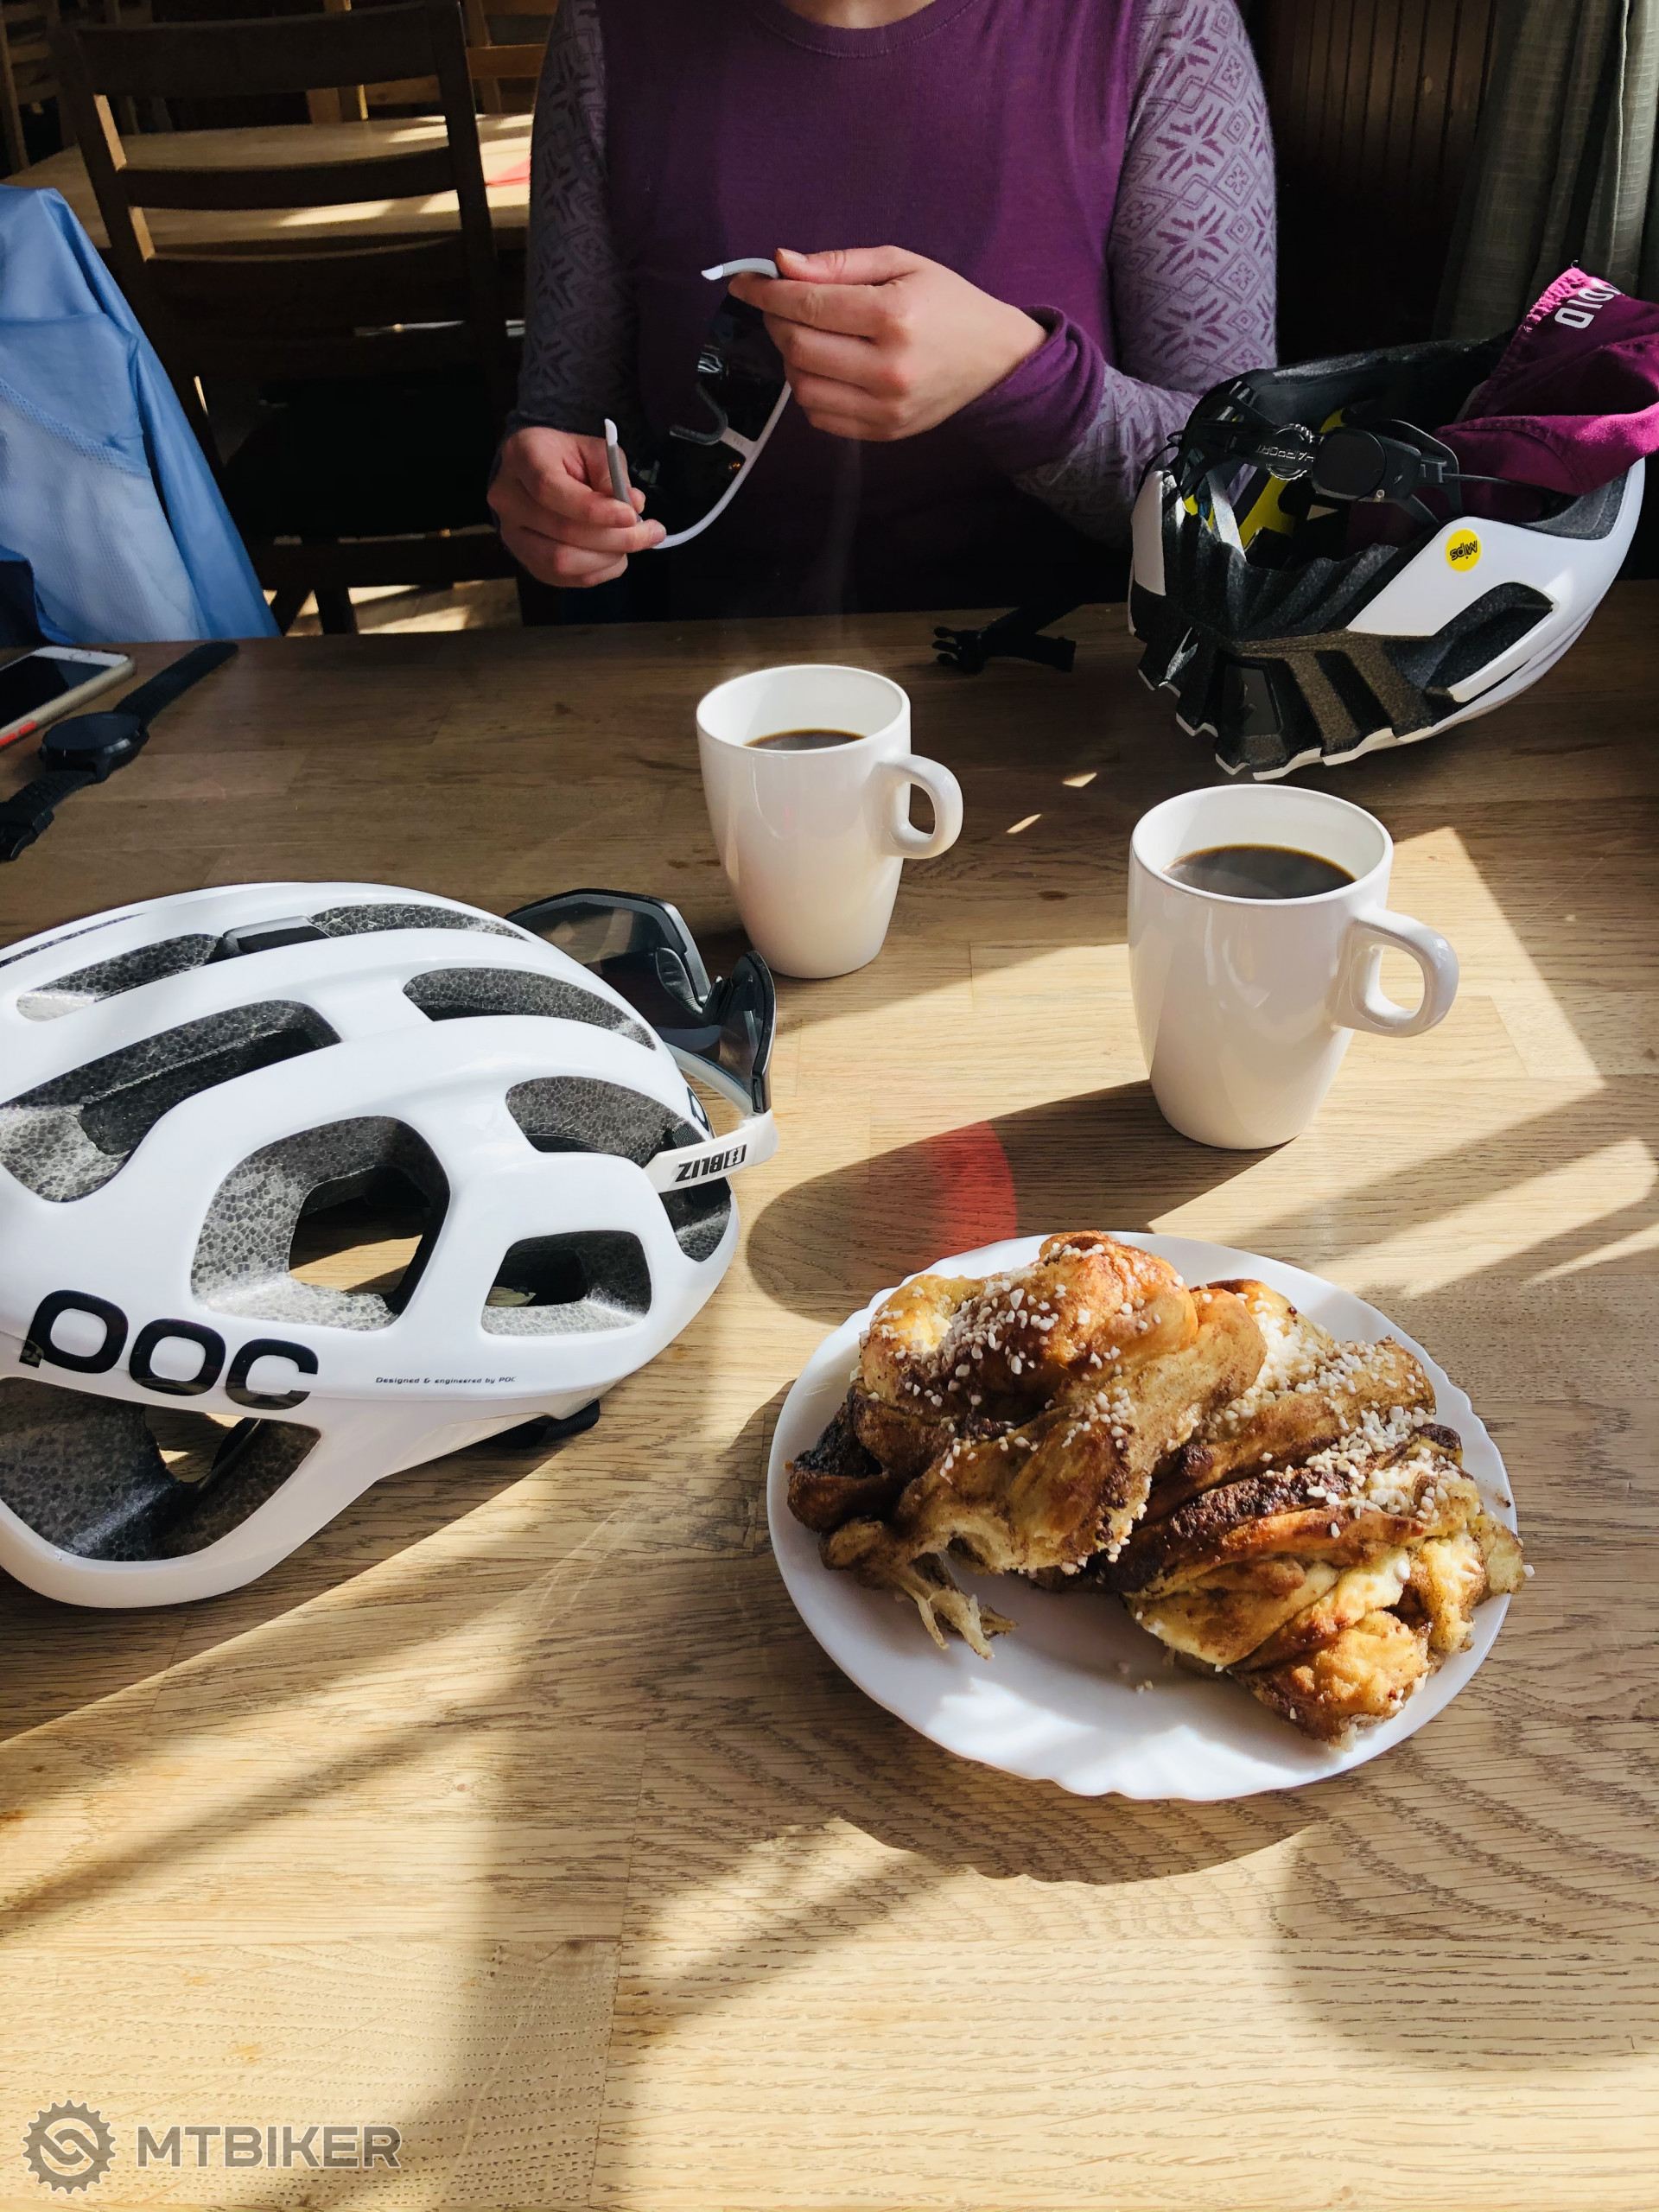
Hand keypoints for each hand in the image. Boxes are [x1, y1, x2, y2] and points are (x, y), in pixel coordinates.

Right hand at [488, 425, 663, 586]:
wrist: (539, 472)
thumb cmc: (569, 458)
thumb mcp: (595, 450)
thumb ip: (614, 475)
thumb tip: (634, 505)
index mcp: (522, 456)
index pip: (550, 489)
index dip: (594, 510)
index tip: (632, 516)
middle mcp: (507, 497)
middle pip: (561, 531)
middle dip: (614, 538)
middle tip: (651, 534)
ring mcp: (512, 533)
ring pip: (560, 562)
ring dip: (607, 559)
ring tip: (633, 544)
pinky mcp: (524, 560)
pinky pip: (563, 578)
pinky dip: (597, 572)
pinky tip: (615, 556)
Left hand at [728, 245, 1045, 441]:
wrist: (996, 359)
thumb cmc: (949, 304)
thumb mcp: (902, 264)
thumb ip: (839, 265)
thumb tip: (783, 264)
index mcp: (893, 316)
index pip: (807, 305)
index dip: (766, 293)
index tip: (746, 282)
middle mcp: (888, 368)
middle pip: (798, 347)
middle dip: (776, 323)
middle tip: (780, 306)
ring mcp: (886, 407)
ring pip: (803, 387)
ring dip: (791, 360)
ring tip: (808, 338)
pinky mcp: (884, 432)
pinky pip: (821, 417)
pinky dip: (810, 390)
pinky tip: (828, 368)